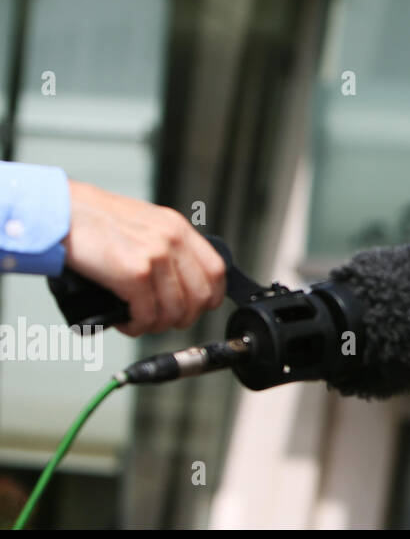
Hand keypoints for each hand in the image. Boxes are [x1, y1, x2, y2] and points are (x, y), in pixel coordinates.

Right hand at [63, 180, 225, 335]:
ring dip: (158, 325)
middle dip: (184, 317)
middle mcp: (172, 241)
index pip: (216, 270)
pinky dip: (137, 326)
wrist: (64, 212)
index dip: (210, 296)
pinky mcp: (134, 273)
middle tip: (165, 321)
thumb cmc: (96, 220)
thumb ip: (165, 245)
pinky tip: (127, 322)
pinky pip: (147, 314)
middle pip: (200, 296)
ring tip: (141, 322)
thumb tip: (177, 280)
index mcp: (178, 228)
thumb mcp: (145, 223)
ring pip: (175, 309)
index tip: (198, 307)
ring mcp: (155, 257)